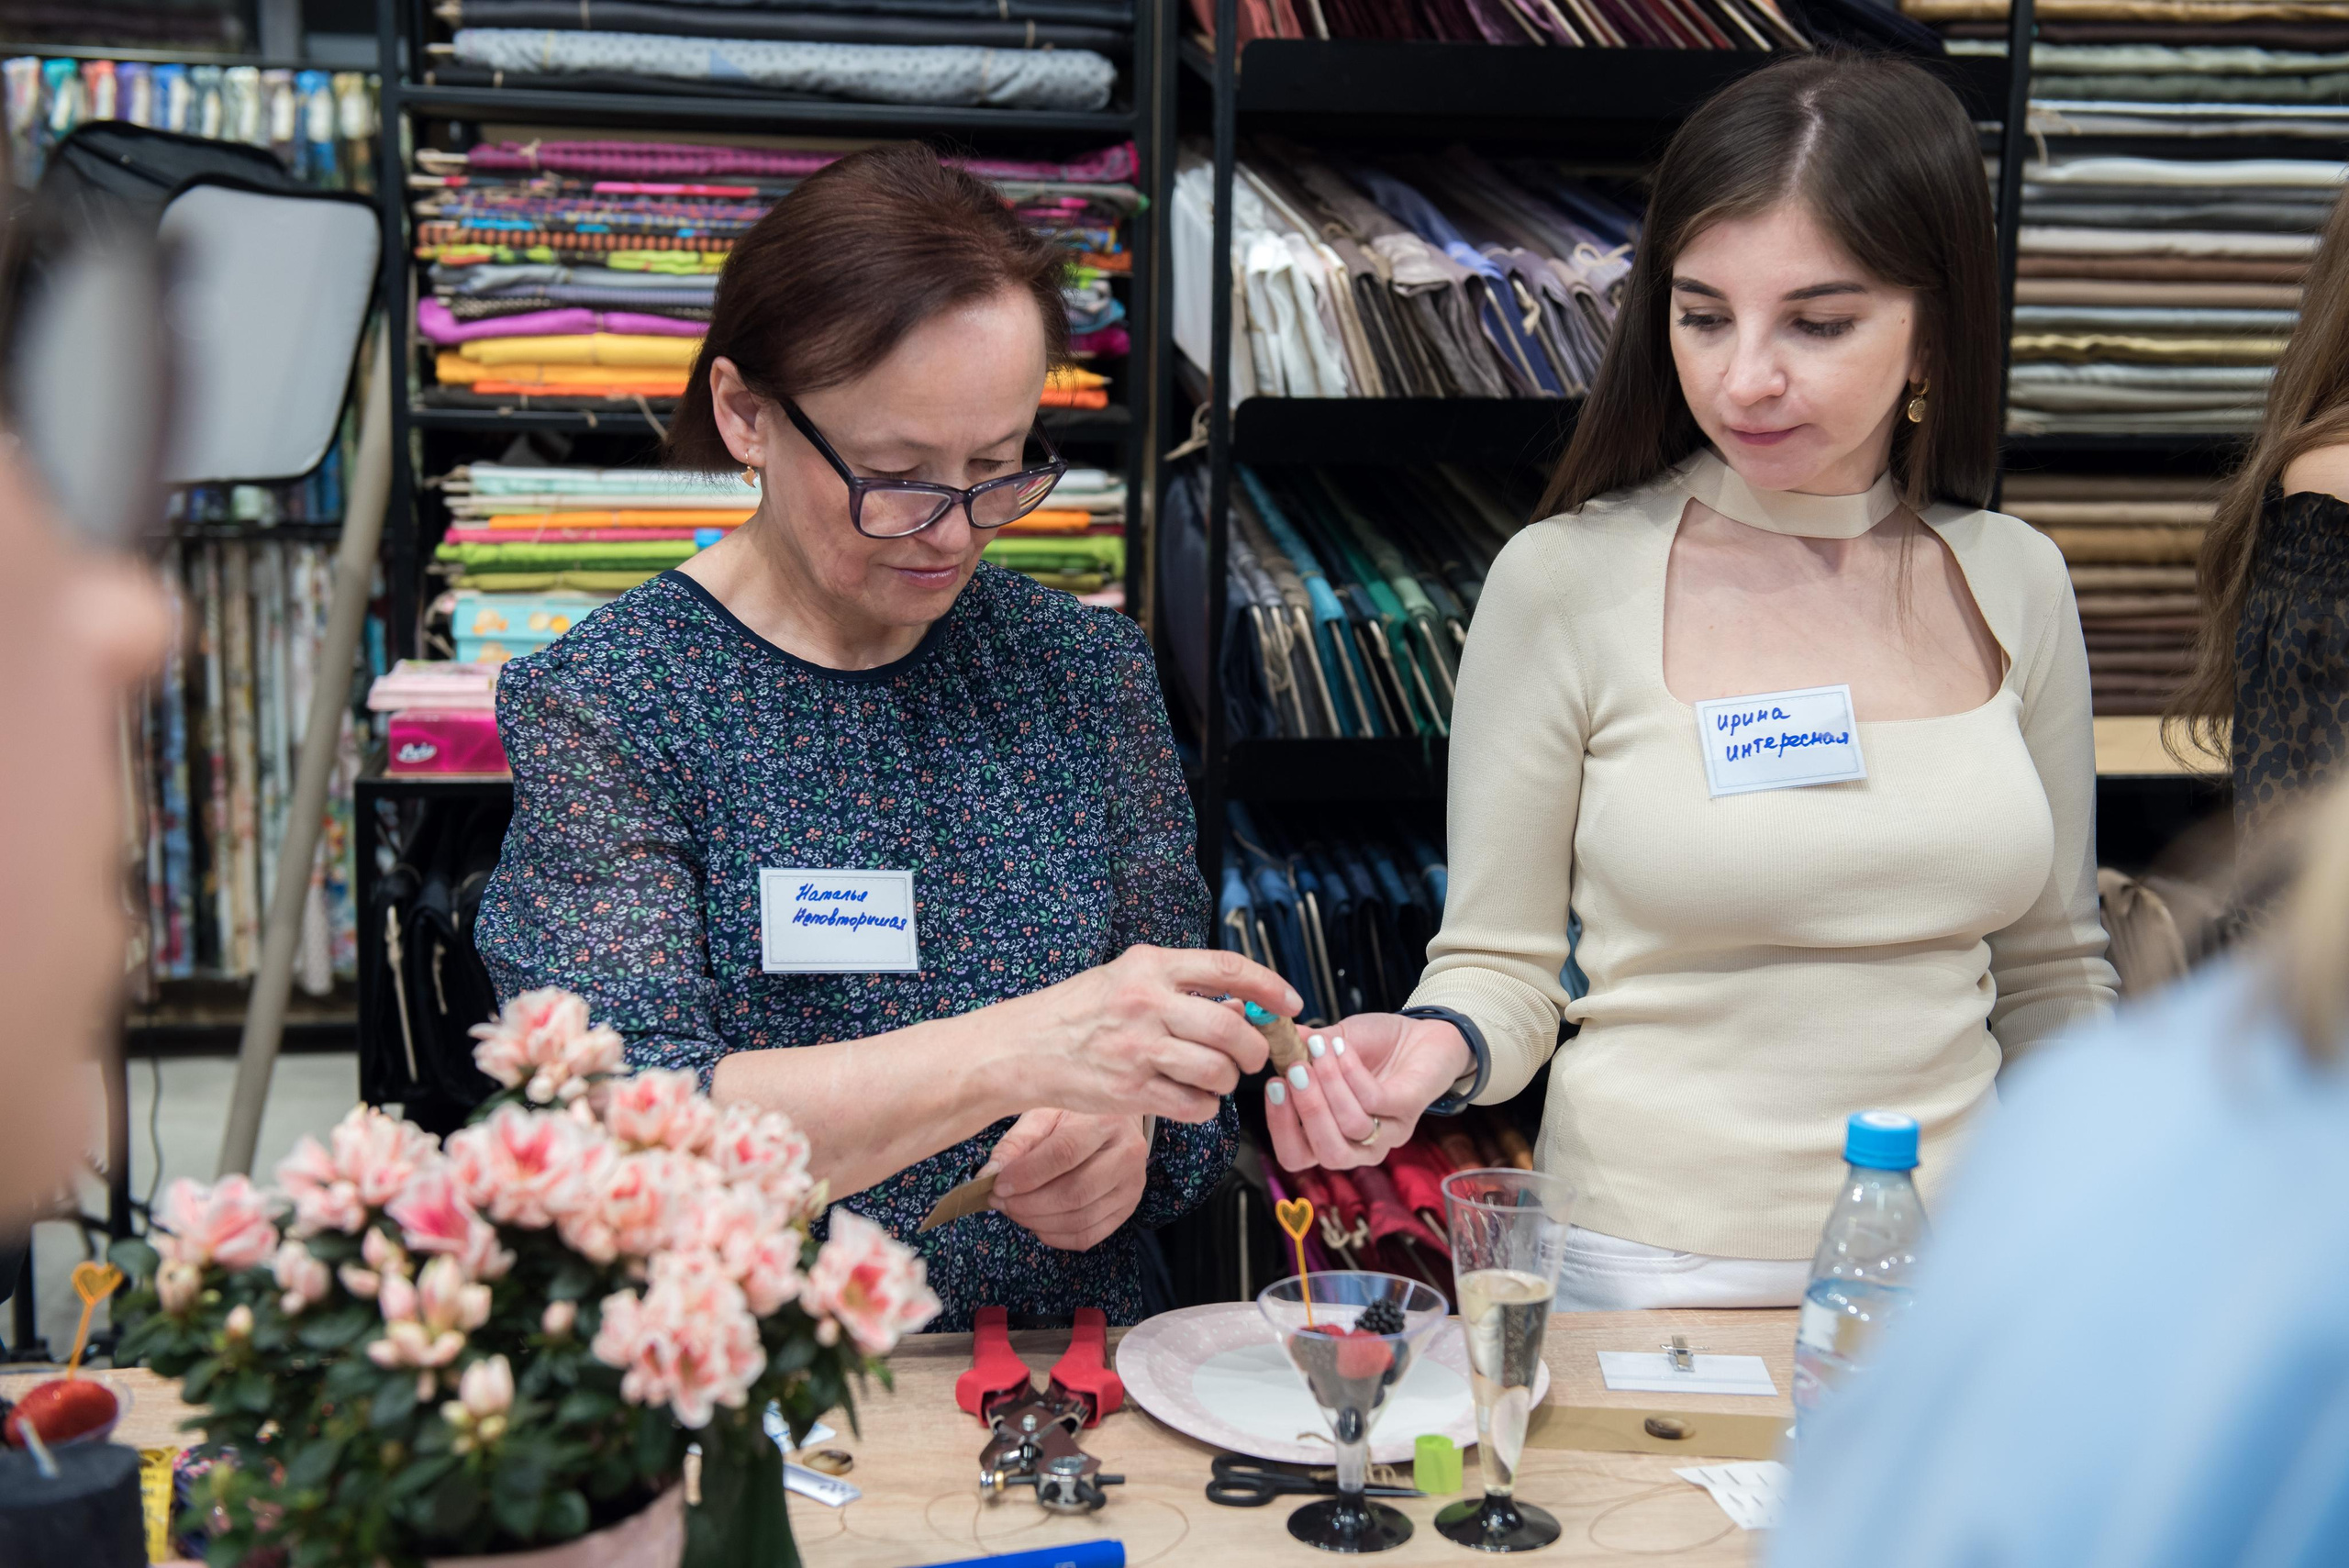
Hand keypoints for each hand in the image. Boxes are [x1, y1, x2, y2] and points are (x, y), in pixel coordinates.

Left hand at [984, 1108, 1151, 1251]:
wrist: (1115, 1126)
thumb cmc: (1074, 1118)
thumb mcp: (1043, 1116)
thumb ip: (1016, 1143)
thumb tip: (990, 1174)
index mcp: (1107, 1121)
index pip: (1065, 1153)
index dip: (1028, 1174)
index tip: (998, 1184)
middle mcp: (1128, 1156)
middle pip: (1075, 1192)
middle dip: (1029, 1204)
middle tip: (1000, 1202)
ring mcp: (1132, 1187)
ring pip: (1080, 1219)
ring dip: (1038, 1221)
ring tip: (1013, 1210)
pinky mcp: (1127, 1211)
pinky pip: (1088, 1237)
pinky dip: (1054, 1236)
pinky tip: (1035, 1223)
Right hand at [997, 945, 1298, 1123]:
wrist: (1020, 1047)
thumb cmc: (1076, 1012)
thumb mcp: (1125, 977)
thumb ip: (1178, 984)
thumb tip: (1241, 1001)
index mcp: (1150, 965)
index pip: (1228, 968)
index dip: (1270, 986)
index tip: (1291, 1004)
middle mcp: (1146, 1002)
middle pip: (1231, 1027)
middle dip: (1254, 1048)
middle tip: (1252, 1056)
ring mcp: (1138, 1048)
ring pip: (1216, 1070)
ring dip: (1228, 1081)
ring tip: (1215, 1078)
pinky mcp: (1129, 1090)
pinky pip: (1193, 1105)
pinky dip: (1204, 1108)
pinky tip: (1191, 1099)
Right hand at [1262, 1012, 1472, 1171]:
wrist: (1421, 1032)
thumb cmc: (1373, 1045)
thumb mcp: (1329, 1043)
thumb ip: (1301, 1048)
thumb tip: (1273, 1040)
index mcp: (1333, 1136)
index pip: (1297, 1156)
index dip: (1281, 1128)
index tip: (1274, 1084)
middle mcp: (1361, 1144)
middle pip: (1327, 1153)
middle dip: (1307, 1110)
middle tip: (1295, 1070)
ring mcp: (1389, 1131)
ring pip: (1352, 1127)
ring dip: (1330, 1084)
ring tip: (1320, 1048)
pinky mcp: (1411, 1109)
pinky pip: (1376, 1100)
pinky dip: (1353, 1073)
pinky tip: (1343, 1048)